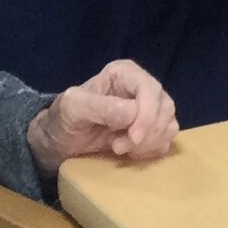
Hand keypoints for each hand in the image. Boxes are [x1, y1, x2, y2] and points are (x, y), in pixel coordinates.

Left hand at [28, 59, 176, 172]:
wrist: (58, 144)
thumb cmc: (62, 120)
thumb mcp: (72, 109)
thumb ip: (100, 107)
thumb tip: (132, 113)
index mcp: (124, 73)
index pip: (150, 89)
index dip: (147, 115)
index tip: (133, 138)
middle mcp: (141, 88)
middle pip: (164, 107)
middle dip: (146, 133)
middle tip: (118, 147)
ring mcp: (149, 109)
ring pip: (169, 124)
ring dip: (149, 143)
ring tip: (119, 149)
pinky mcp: (151, 130)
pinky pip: (167, 140)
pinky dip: (152, 150)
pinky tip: (130, 154)